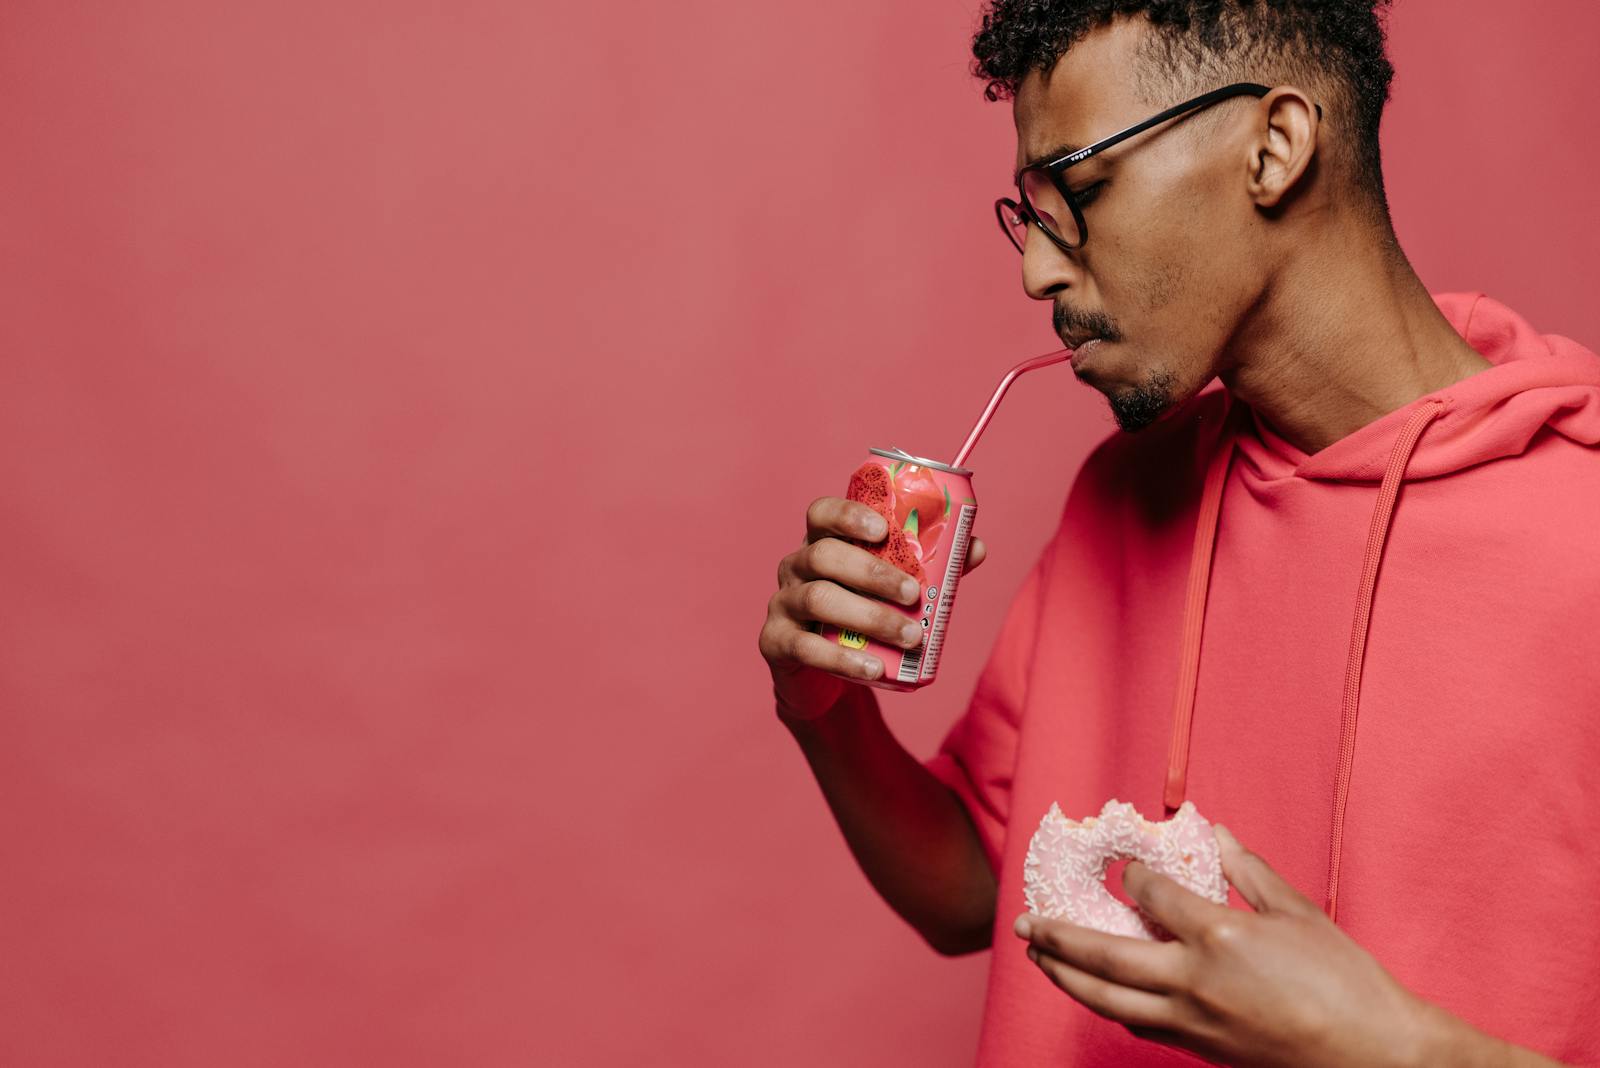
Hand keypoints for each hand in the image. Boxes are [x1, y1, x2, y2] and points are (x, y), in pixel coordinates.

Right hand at [757, 495, 985, 721]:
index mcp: (821, 543)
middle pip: (823, 555)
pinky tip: (875, 669)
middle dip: (873, 573)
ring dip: (869, 617)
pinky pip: (806, 648)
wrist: (821, 674)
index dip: (849, 515)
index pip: (821, 513)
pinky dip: (844, 660)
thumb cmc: (858, 616)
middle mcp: (795, 567)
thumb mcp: (889, 590)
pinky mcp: (775, 643)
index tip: (883, 529)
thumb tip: (975, 547)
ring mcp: (782, 604)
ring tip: (911, 637)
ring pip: (819, 599)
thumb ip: (931, 567)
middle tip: (914, 594)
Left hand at [1013, 825, 1433, 1067]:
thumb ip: (1248, 870)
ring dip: (1066, 977)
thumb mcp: (1298, 913)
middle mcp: (1193, 980)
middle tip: (1023, 923)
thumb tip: (1215, 832)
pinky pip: (1138, 1027)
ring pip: (1108, 1000)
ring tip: (1040, 958)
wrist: (1375, 1056)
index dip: (1131, 879)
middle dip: (1055, 938)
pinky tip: (1098, 996)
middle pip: (1103, 956)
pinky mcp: (1201, 1049)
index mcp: (1219, 936)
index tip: (1124, 870)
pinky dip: (1109, 1007)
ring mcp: (1193, 1021)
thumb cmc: (1346, 982)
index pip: (1150, 897)